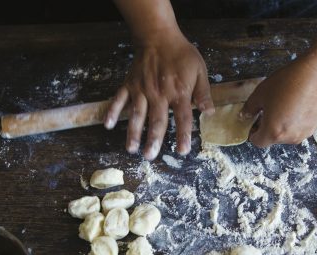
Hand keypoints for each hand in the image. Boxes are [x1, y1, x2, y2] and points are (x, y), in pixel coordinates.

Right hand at [105, 30, 213, 159]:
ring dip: (133, 133)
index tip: (182, 151)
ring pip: (136, 114)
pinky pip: (119, 99)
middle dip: (153, 140)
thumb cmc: (182, 55)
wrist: (159, 36)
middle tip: (150, 157)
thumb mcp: (199, 71)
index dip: (183, 135)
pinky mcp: (129, 84)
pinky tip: (107, 125)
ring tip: (131, 149)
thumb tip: (209, 113)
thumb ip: (203, 93)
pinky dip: (112, 111)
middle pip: (156, 121)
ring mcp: (142, 90)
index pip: (183, 118)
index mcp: (178, 92)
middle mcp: (159, 94)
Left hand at [240, 57, 316, 146]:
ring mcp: (304, 133)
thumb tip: (245, 116)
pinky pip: (297, 128)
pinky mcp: (314, 127)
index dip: (252, 131)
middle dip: (267, 126)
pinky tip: (295, 104)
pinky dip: (293, 121)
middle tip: (268, 108)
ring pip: (285, 134)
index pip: (258, 141)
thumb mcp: (261, 93)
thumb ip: (249, 108)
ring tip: (283, 104)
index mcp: (273, 132)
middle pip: (272, 138)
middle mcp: (290, 138)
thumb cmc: (288, 82)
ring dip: (281, 124)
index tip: (254, 120)